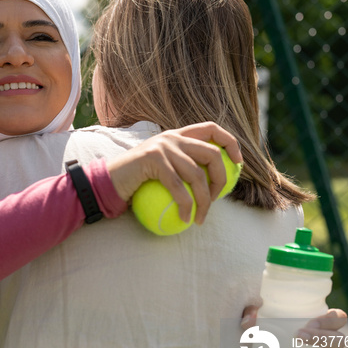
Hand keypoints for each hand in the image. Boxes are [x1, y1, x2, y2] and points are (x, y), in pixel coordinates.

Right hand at [106, 122, 241, 224]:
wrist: (109, 181)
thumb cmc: (137, 182)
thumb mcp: (163, 169)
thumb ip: (183, 168)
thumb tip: (213, 184)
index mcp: (178, 135)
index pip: (212, 128)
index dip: (231, 143)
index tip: (238, 163)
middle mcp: (172, 137)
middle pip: (212, 153)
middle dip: (220, 180)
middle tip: (215, 200)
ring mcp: (163, 146)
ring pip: (197, 174)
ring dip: (203, 201)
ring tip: (200, 218)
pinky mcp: (153, 159)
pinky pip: (178, 186)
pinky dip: (185, 205)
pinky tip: (185, 218)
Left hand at [241, 305, 347, 347]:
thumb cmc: (271, 333)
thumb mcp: (262, 323)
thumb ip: (253, 316)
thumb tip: (247, 321)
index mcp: (320, 326)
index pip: (338, 318)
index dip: (329, 320)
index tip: (309, 322)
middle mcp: (329, 345)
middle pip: (338, 340)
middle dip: (320, 337)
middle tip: (297, 337)